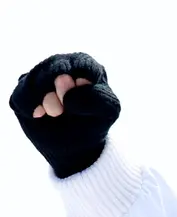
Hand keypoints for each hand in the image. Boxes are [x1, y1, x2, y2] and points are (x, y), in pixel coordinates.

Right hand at [9, 52, 120, 177]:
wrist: (76, 146)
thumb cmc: (95, 122)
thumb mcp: (109, 111)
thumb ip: (98, 98)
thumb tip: (68, 91)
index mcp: (85, 66)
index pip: (81, 62)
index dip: (79, 83)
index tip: (81, 101)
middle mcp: (60, 65)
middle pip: (54, 67)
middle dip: (61, 91)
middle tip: (65, 109)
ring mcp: (38, 78)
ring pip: (34, 79)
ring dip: (46, 100)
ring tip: (56, 113)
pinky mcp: (23, 93)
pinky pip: (20, 95)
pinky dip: (30, 107)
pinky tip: (39, 115)